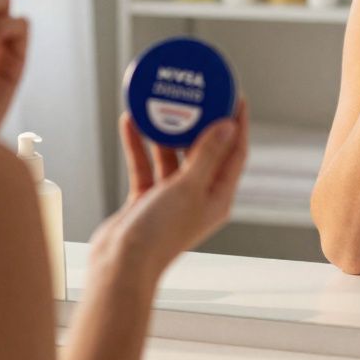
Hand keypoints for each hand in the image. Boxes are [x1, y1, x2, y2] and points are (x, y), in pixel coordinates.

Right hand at [92, 100, 248, 276]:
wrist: (121, 265)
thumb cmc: (160, 233)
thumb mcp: (188, 187)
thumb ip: (207, 155)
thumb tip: (229, 126)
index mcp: (218, 197)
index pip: (236, 153)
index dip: (238, 124)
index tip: (234, 95)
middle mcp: (199, 196)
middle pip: (204, 151)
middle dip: (200, 122)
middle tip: (196, 94)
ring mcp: (172, 198)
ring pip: (172, 156)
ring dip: (165, 132)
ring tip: (160, 103)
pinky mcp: (147, 199)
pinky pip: (146, 165)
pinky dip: (139, 145)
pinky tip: (131, 122)